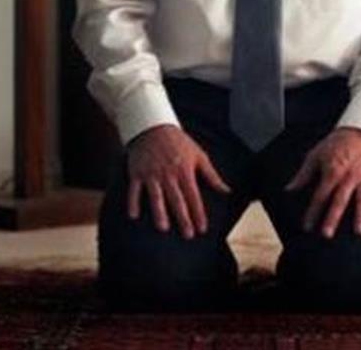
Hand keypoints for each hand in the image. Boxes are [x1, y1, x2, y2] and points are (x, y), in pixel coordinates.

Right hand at [126, 124, 230, 238]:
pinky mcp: (137, 172)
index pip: (193, 196)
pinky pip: (134, 189)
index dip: (198, 213)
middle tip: (187, 235)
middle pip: (177, 199)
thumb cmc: (179, 142)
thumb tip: (227, 191)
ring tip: (163, 228)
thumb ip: (212, 175)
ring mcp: (152, 174)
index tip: (202, 228)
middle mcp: (168, 174)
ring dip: (159, 212)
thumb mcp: (198, 155)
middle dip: (183, 218)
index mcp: (185, 170)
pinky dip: (133, 202)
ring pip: (156, 196)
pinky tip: (133, 215)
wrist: (153, 126)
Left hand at [285, 127, 360, 237]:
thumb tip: (289, 189)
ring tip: (360, 232)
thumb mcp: (316, 155)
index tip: (307, 226)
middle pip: (340, 199)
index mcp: (333, 171)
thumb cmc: (336, 144)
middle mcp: (350, 176)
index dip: (313, 211)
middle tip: (327, 234)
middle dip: (333, 217)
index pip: (320, 195)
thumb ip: (303, 175)